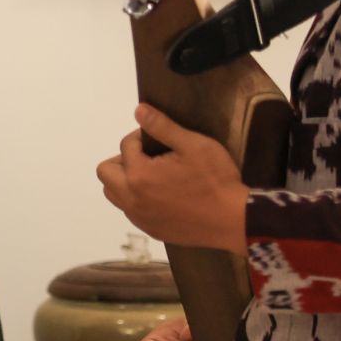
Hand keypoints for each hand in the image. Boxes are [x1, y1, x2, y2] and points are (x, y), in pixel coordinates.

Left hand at [96, 106, 248, 252]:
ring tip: (151, 174)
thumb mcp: (193, 145)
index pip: (125, 146)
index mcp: (138, 175)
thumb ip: (162, 126)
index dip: (140, 138)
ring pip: (114, 194)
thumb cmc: (216, 180)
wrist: (235, 220)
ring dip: (125, 180)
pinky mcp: (151, 230)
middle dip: (123, 159)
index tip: (158, 139)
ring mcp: (140, 217)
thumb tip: (139, 110)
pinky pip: (130, 211)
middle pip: (106, 173)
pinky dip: (136, 199)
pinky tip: (161, 193)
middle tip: (148, 156)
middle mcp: (131, 199)